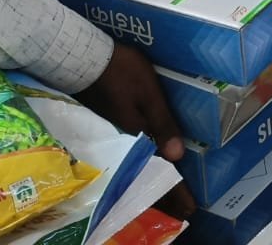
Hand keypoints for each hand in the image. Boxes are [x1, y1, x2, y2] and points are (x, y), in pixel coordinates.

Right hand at [77, 43, 194, 217]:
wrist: (81, 58)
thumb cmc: (120, 72)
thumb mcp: (149, 93)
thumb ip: (162, 122)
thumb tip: (176, 156)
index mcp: (134, 136)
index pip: (158, 171)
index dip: (174, 191)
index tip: (189, 210)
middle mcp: (120, 144)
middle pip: (142, 179)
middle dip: (162, 197)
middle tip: (180, 213)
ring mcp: (109, 139)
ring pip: (132, 172)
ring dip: (148, 187)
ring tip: (165, 201)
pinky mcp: (103, 131)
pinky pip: (124, 160)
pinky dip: (136, 172)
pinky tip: (142, 174)